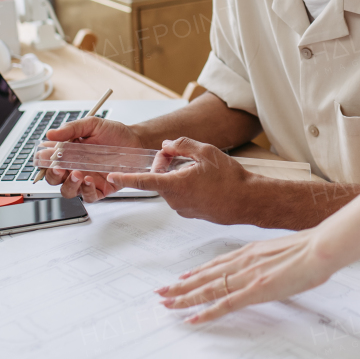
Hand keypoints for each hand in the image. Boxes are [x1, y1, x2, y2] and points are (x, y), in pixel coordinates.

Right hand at [40, 116, 142, 201]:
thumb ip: (71, 129)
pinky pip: (88, 197)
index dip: (43, 161)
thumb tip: (50, 133)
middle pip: (53, 179)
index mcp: (68, 153)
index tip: (45, 157)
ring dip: (68, 185)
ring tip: (77, 173)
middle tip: (59, 168)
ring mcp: (86, 180)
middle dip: (52, 176)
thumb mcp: (92, 125)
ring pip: (68, 191)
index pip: (47, 161)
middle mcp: (74, 168)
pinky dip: (86, 191)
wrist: (137, 141)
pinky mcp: (101, 189)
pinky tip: (90, 180)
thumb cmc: (114, 133)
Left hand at [103, 138, 257, 224]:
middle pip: (158, 179)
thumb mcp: (206, 152)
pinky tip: (203, 179)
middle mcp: (175, 200)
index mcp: (174, 185)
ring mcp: (183, 209)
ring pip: (170, 187)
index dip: (125, 178)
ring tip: (198, 168)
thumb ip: (182, 145)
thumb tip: (167, 146)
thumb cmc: (230, 179)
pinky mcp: (191, 213)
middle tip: (178, 153)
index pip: (142, 181)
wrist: (248, 201)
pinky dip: (185, 185)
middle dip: (163, 164)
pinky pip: (180, 195)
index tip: (111, 177)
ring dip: (176, 175)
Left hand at [152, 229, 338, 323]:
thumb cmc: (311, 249)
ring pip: (207, 289)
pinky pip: (223, 305)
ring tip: (167, 304)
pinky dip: (205, 313)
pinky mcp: (254, 291)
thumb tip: (273, 266)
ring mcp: (247, 277)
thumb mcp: (285, 251)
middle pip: (205, 276)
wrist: (320, 248)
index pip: (217, 264)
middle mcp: (243, 262)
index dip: (197, 272)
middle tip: (162, 291)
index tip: (182, 277)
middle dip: (181, 285)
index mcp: (251, 251)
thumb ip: (273, 259)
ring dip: (185, 298)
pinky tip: (191, 319)